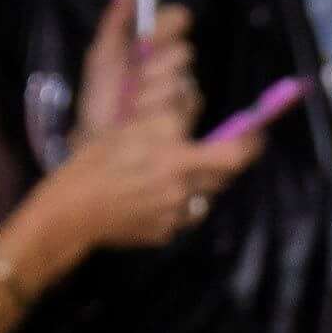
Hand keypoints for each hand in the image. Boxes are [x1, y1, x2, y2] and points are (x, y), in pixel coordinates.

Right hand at [39, 104, 260, 261]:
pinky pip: (182, 217)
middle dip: (225, 161)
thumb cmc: (97, 160)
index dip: (251, 144)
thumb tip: (194, 97)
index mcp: (176, 160)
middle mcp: (183, 191)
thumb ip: (169, 119)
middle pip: (223, 177)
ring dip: (200, 183)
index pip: (234, 155)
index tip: (257, 133)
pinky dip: (177, 204)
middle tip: (216, 148)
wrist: (74, 210)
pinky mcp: (164, 234)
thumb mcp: (133, 126)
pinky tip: (152, 194)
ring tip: (175, 171)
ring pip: (204, 197)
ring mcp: (175, 217)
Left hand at [77, 0, 200, 141]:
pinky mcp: (187, 121)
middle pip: (182, 52)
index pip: (175, 19)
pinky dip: (158, 110)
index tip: (148, 39)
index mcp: (153, 46)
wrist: (95, 143)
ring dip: (152, 93)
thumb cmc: (98, 101)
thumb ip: (114, 23)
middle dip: (155, 67)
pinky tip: (140, 119)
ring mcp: (182, 94)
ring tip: (130, 107)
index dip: (165, 25)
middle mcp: (172, 66)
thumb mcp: (101, 59)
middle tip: (132, 82)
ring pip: (182, 80)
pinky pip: (184, 105)